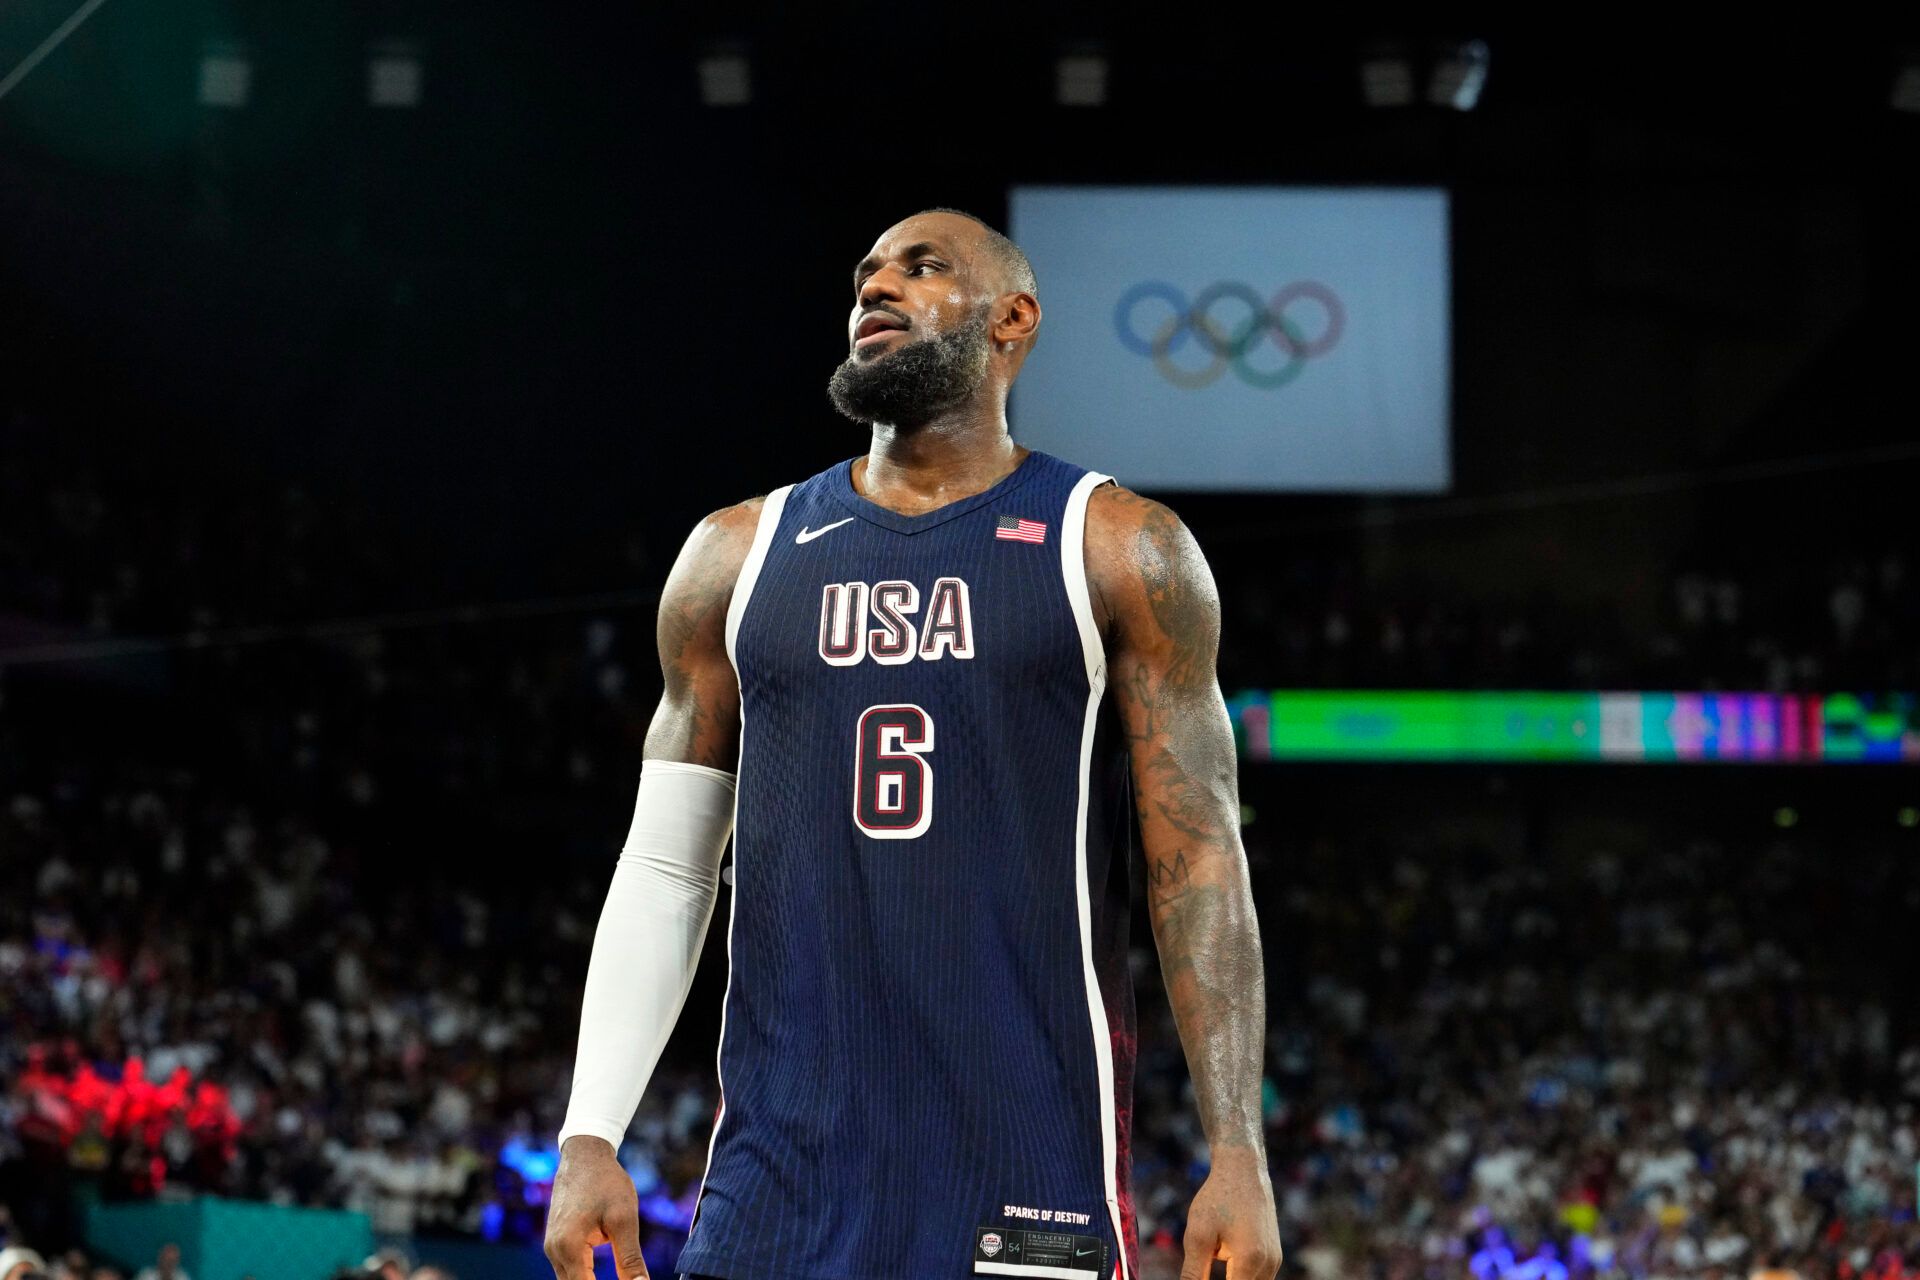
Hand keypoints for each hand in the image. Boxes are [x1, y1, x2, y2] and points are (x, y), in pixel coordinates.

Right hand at [544, 1136, 647, 1279]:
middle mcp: (554, 1251)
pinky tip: (603, 1276)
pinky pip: (570, 1270)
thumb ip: (630, 1259)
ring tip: (622, 1278)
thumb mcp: (624, 1220)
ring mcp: (552, 1247)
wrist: (584, 1155)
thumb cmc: (606, 1183)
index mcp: (568, 1247)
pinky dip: (586, 1277)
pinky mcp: (557, 1243)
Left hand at [1180, 1147, 1283, 1279]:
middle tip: (1210, 1253)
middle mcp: (1269, 1264)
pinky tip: (1226, 1245)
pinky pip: (1256, 1275)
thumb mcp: (1198, 1235)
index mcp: (1250, 1260)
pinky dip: (1239, 1271)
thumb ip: (1195, 1272)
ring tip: (1218, 1245)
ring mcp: (1275, 1260)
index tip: (1203, 1270)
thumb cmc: (1218, 1199)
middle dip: (1226, 1279)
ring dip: (1233, 1277)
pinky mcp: (1274, 1254)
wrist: (1242, 1170)